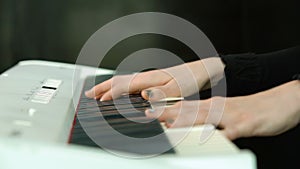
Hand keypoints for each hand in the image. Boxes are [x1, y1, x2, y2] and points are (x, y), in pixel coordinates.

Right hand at [85, 57, 224, 100]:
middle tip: (88, 94)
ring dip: (108, 87)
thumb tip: (143, 95)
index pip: (123, 85)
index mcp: (149, 78)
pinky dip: (119, 88)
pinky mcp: (152, 81)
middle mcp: (146, 77)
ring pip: (123, 81)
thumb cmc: (190, 79)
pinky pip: (130, 84)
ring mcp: (148, 78)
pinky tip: (119, 93)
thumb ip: (160, 93)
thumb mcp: (178, 89)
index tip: (99, 100)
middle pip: (118, 80)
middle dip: (102, 87)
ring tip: (98, 93)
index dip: (110, 93)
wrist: (202, 71)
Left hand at [145, 80, 299, 139]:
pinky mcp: (245, 123)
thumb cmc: (251, 109)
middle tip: (150, 114)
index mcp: (213, 106)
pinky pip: (231, 130)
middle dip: (169, 113)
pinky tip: (210, 138)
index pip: (186, 106)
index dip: (167, 108)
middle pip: (190, 110)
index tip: (150, 110)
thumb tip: (188, 123)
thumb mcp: (226, 112)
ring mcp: (231, 115)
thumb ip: (207, 117)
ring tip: (169, 124)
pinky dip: (219, 134)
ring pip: (206, 117)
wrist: (279, 102)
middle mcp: (219, 108)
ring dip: (187, 121)